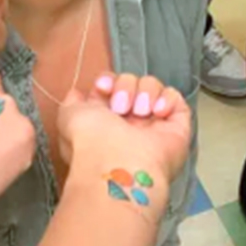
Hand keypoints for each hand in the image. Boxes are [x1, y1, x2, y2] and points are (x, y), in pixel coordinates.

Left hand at [57, 73, 192, 187]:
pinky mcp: (177, 128)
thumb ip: (72, 102)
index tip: (103, 88)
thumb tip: (77, 94)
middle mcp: (129, 122)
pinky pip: (176, 99)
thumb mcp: (69, 116)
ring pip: (152, 86)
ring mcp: (154, 125)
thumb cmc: (91, 142)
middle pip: (131, 82)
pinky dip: (166, 99)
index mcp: (105, 120)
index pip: (111, 86)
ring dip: (144, 92)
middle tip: (120, 107)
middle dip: (124, 87)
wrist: (119, 164)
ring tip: (139, 112)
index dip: (107, 80)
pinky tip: (156, 112)